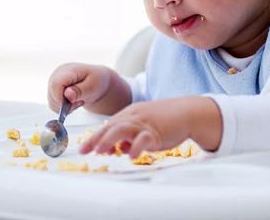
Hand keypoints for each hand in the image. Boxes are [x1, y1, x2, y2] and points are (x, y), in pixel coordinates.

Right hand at [48, 63, 131, 114]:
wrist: (97, 80)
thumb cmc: (97, 80)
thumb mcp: (93, 86)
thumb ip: (80, 90)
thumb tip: (67, 94)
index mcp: (67, 70)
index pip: (56, 85)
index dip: (62, 98)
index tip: (75, 101)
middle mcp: (57, 75)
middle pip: (52, 94)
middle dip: (65, 104)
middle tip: (80, 101)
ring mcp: (53, 82)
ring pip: (51, 102)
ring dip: (65, 107)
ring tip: (78, 100)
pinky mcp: (53, 90)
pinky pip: (53, 105)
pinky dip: (63, 108)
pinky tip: (73, 101)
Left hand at [79, 96, 221, 158]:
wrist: (186, 112)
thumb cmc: (164, 119)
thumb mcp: (143, 126)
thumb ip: (128, 137)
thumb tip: (117, 149)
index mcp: (129, 115)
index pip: (107, 126)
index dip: (94, 137)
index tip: (83, 148)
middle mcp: (134, 117)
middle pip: (111, 127)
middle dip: (96, 139)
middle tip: (85, 151)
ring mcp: (145, 124)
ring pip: (123, 129)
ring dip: (109, 140)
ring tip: (101, 152)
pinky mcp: (157, 132)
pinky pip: (144, 139)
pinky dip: (136, 147)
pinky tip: (131, 156)